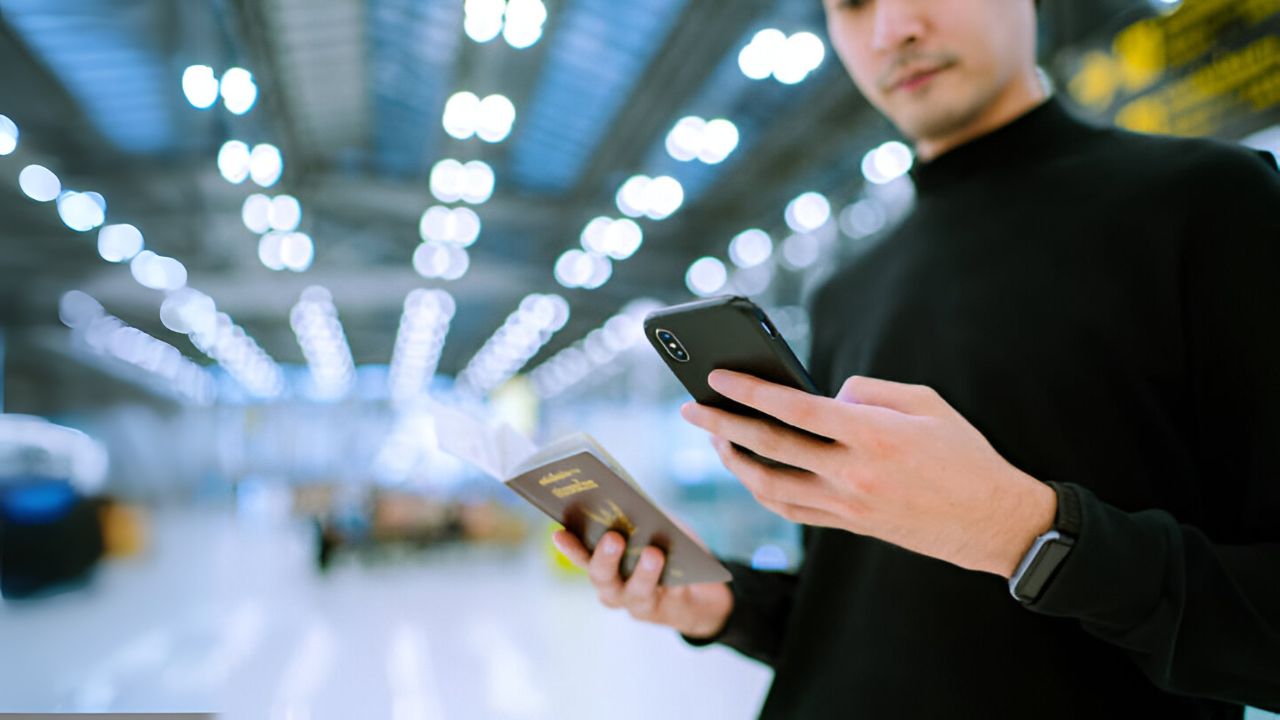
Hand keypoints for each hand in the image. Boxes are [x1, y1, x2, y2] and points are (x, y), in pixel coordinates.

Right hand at [551, 529, 732, 638]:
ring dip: (643, 573)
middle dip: (605, 558)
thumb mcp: (658, 529)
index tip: (559, 533)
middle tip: (613, 538)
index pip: (582, 555)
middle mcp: (613, 589)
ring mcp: (637, 603)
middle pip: (602, 577)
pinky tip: (681, 573)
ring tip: (653, 554)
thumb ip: (644, 519)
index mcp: (604, 565)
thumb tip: (637, 504)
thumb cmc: (670, 554)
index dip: (570, 547)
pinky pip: (668, 597)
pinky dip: (675, 583)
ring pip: (635, 592)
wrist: (700, 593)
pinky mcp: (665, 612)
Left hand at [681, 370, 1056, 577]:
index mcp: (872, 435)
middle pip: (770, 448)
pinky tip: (749, 472)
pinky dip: (762, 490)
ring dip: (734, 462)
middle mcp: (853, 474)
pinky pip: (791, 510)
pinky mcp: (849, 526)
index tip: (718, 378)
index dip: (750, 392)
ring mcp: (848, 505)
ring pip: (771, 486)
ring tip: (714, 440)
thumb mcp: (926, 402)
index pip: (795, 409)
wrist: (993, 521)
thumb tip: (829, 396)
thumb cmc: (963, 453)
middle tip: (689, 409)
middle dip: (721, 426)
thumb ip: (871, 391)